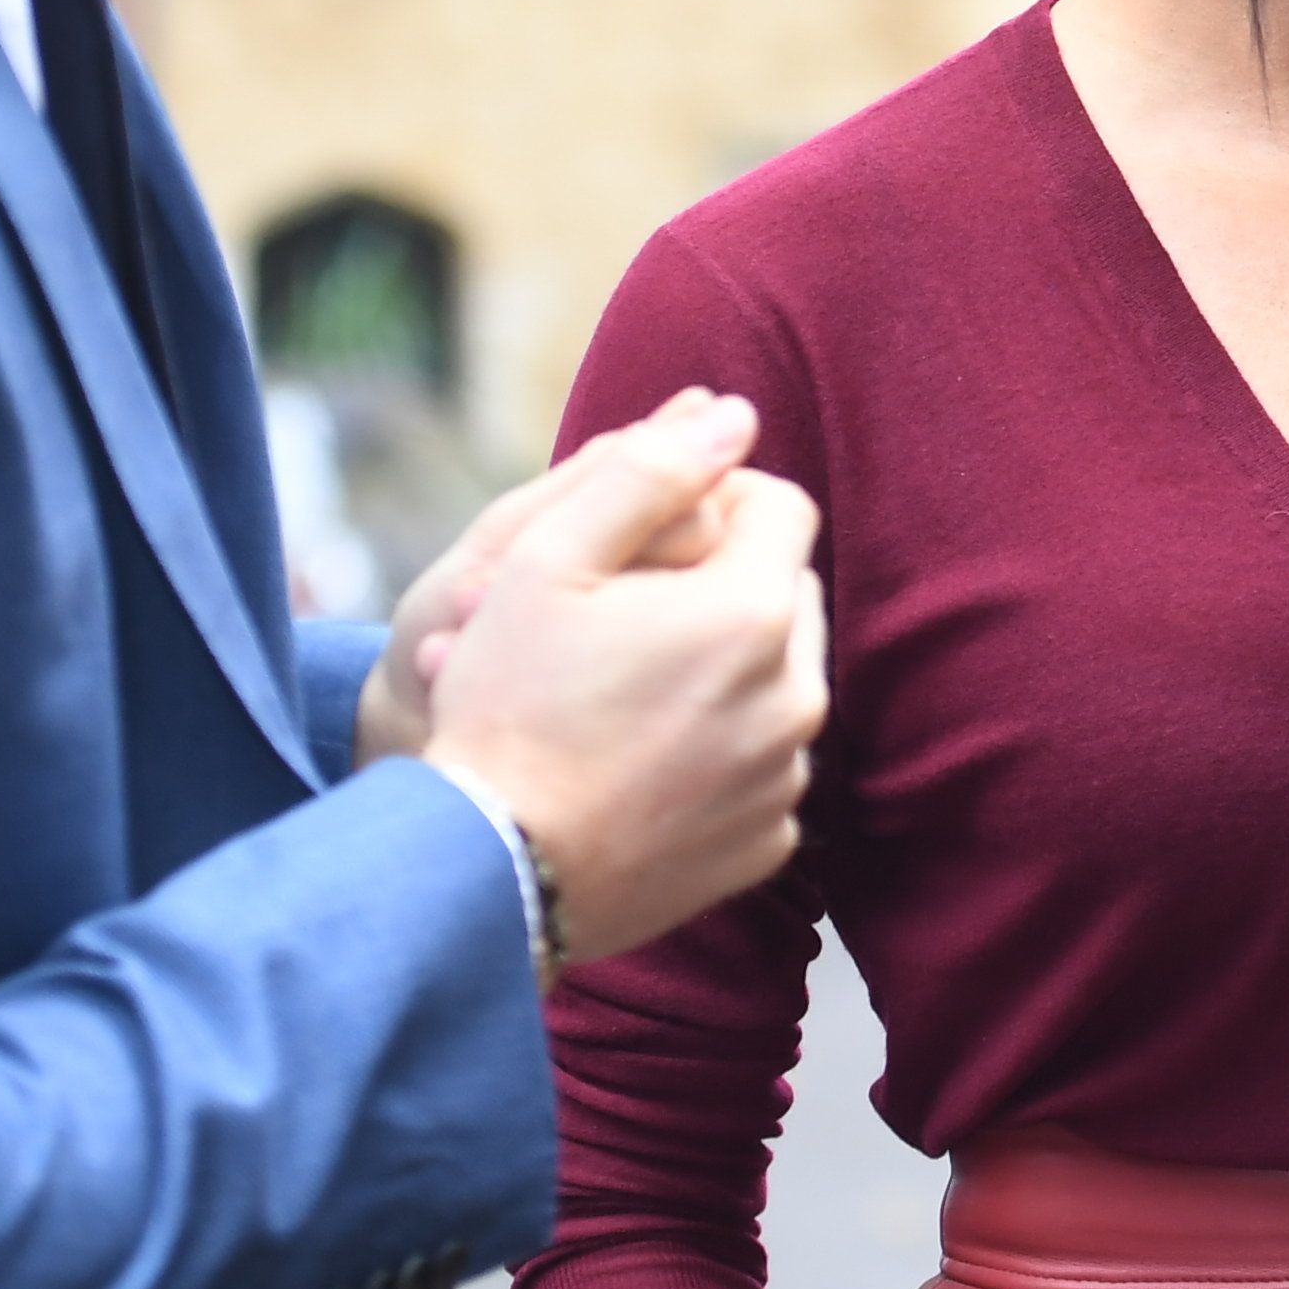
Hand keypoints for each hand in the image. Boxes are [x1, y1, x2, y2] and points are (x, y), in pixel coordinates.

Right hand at [420, 391, 824, 965]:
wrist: (492, 872)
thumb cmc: (507, 707)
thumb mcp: (546, 560)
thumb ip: (647, 471)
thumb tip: (735, 417)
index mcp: (752, 613)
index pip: (781, 505)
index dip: (714, 501)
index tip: (646, 535)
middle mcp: (795, 696)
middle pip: (784, 592)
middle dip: (722, 582)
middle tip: (623, 613)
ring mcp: (785, 777)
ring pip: (777, 679)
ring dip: (724, 667)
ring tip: (625, 689)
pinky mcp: (767, 842)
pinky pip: (762, 764)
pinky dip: (720, 750)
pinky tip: (640, 760)